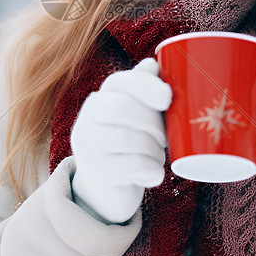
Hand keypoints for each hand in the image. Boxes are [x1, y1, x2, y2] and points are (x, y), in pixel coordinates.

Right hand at [70, 57, 171, 223]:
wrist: (108, 191)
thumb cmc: (131, 145)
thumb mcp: (139, 115)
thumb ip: (144, 89)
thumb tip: (153, 64)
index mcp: (100, 98)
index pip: (118, 82)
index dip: (145, 86)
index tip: (167, 98)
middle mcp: (87, 118)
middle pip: (121, 108)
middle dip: (153, 123)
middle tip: (165, 138)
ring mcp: (87, 146)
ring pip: (130, 139)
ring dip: (155, 151)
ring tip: (157, 157)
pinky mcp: (95, 172)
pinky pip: (132, 166)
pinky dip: (152, 171)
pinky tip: (153, 175)